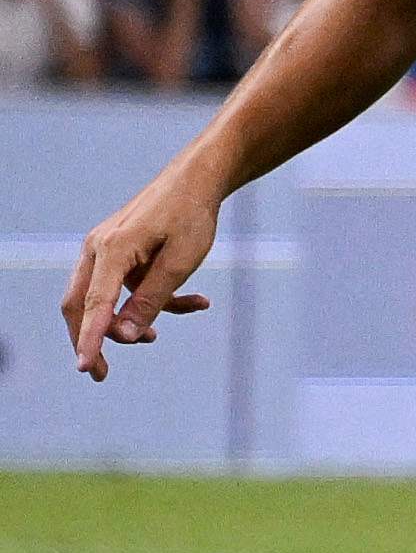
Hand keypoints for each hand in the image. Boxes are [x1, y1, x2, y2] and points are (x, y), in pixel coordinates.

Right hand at [62, 174, 222, 378]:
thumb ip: (152, 300)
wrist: (198, 179)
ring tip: (153, 337)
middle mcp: (99, 250)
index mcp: (111, 251)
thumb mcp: (180, 263)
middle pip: (81, 304)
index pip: (93, 305)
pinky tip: (197, 303)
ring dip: (125, 321)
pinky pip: (128, 286)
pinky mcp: (122, 253)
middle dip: (91, 339)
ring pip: (103, 298)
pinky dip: (154, 300)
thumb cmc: (191, 216)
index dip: (88, 339)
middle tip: (101, 372)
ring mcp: (107, 250)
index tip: (85, 368)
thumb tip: (125, 336)